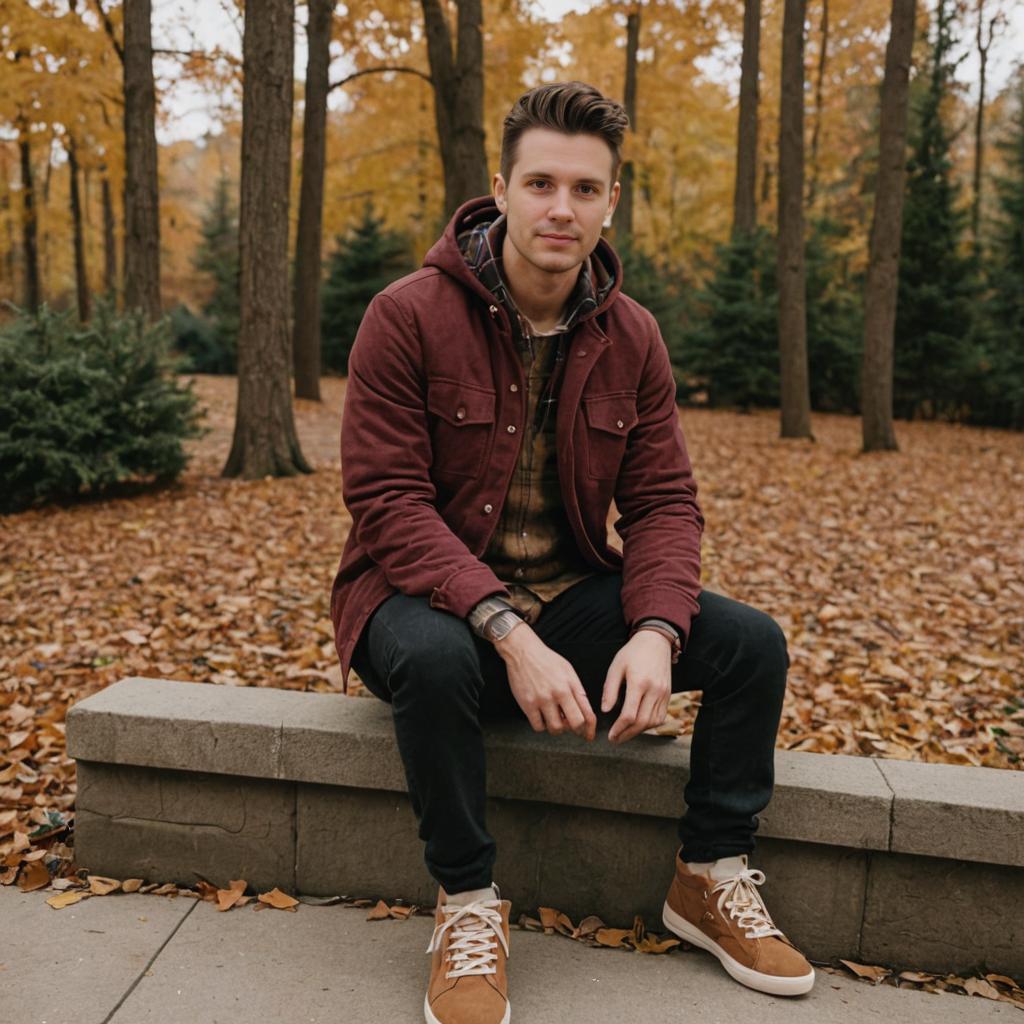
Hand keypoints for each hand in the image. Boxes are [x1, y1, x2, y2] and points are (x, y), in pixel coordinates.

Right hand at [494, 623, 596, 740]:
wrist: (523, 652)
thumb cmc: (546, 660)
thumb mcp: (568, 670)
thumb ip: (577, 690)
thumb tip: (583, 711)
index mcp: (570, 685)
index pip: (587, 713)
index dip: (590, 728)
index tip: (588, 735)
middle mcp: (558, 693)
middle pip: (575, 724)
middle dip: (575, 729)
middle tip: (570, 725)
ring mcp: (542, 700)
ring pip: (556, 728)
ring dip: (556, 727)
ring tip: (553, 717)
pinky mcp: (527, 704)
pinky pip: (538, 727)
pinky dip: (541, 725)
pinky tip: (541, 716)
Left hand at [601, 630, 672, 743]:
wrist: (656, 642)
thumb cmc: (632, 653)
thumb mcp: (616, 667)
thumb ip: (610, 690)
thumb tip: (605, 710)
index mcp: (639, 682)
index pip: (629, 714)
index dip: (619, 729)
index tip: (611, 735)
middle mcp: (654, 690)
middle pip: (642, 722)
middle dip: (627, 734)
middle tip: (616, 740)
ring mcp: (664, 693)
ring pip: (653, 722)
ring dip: (638, 732)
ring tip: (625, 734)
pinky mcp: (668, 695)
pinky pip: (661, 716)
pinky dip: (650, 725)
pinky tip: (639, 725)